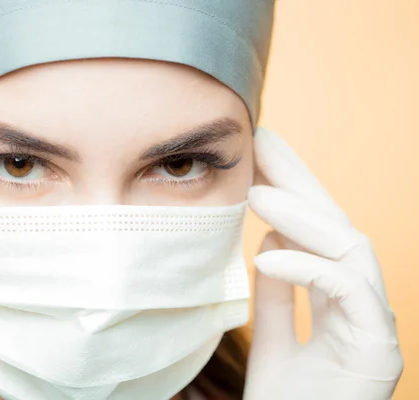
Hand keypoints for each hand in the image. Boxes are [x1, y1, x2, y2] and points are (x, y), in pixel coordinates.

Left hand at [244, 128, 402, 399]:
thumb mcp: (273, 339)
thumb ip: (277, 294)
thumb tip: (270, 243)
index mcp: (339, 299)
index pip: (319, 230)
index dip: (294, 186)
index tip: (262, 151)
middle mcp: (362, 303)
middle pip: (338, 224)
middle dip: (302, 178)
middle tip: (265, 140)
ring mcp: (374, 323)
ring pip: (350, 248)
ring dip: (303, 216)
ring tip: (259, 192)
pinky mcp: (376, 348)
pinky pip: (347, 291)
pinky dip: (307, 268)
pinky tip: (267, 257)